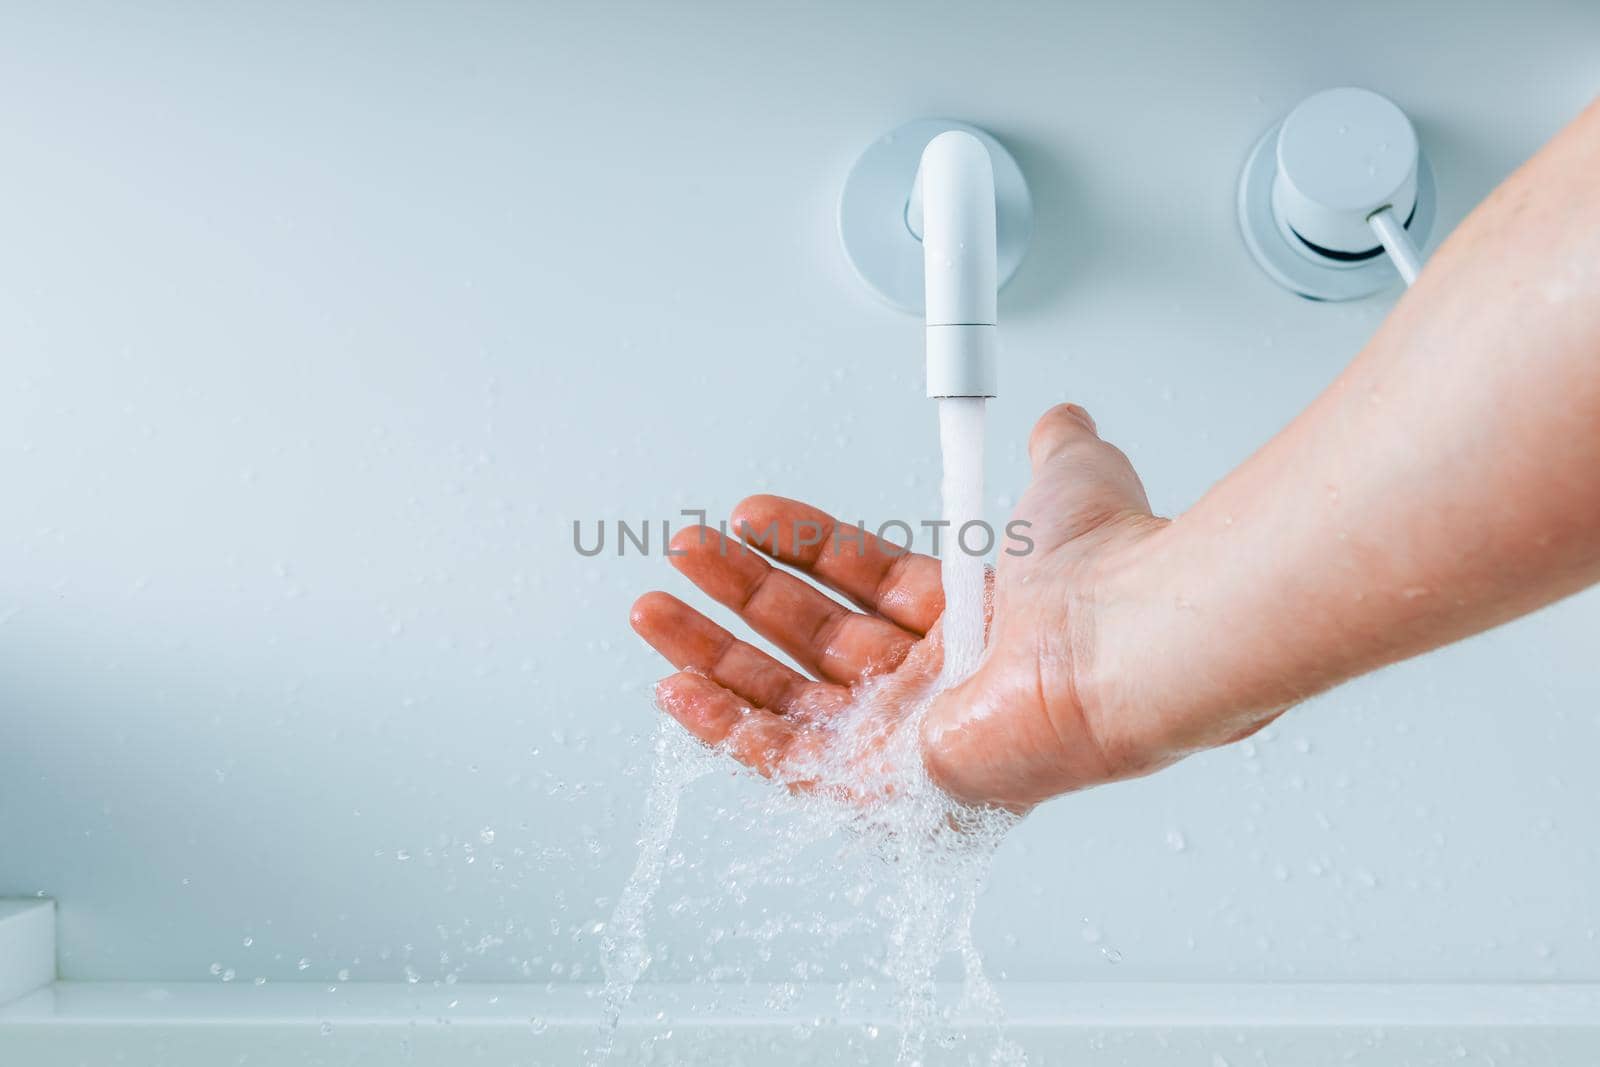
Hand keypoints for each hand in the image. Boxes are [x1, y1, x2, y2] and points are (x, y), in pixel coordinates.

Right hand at [629, 404, 1180, 810]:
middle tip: (685, 552)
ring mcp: (906, 740)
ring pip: (783, 700)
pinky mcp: (886, 786)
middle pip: (809, 640)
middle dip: (738, 592)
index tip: (752, 515)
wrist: (1123, 643)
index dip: (803, 549)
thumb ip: (1057, 454)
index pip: (862, 587)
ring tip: (655, 609)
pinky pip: (786, 764)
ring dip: (711, 654)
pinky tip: (676, 689)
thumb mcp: (1068, 487)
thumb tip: (1063, 419)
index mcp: (969, 624)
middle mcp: (937, 685)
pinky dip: (725, 730)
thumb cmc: (1104, 575)